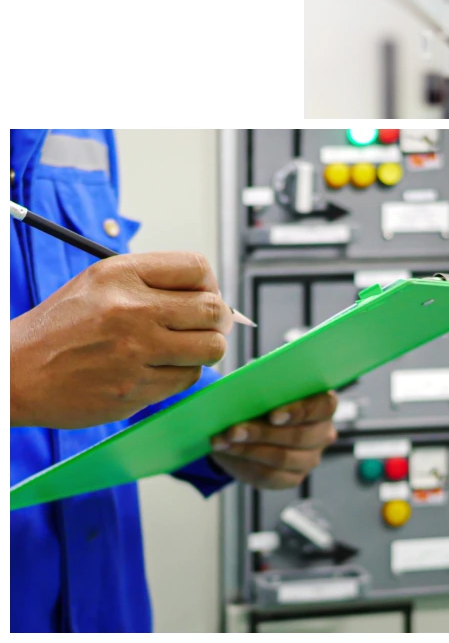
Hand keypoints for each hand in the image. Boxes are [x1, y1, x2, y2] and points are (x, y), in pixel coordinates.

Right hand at [10, 252, 232, 428]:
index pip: (197, 269)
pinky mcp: (133, 390)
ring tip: (184, 348)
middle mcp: (131, 311)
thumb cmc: (64, 325)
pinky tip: (160, 368)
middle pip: (213, 310)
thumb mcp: (102, 281)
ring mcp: (133, 353)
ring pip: (209, 348)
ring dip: (204, 349)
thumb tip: (211, 294)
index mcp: (122, 275)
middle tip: (208, 326)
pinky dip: (182, 374)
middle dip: (218, 319)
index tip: (204, 295)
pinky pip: (187, 379)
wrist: (16, 372)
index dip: (210, 284)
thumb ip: (154, 280)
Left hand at [209, 391, 338, 489]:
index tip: (272, 415)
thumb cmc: (265, 402)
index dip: (299, 411)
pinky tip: (228, 451)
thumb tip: (246, 388)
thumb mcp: (266, 390)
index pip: (323, 407)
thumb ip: (265, 388)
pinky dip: (245, 463)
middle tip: (234, 430)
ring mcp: (310, 458)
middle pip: (299, 436)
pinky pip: (270, 476)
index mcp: (324, 405)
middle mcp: (323, 433)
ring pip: (282, 458)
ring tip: (225, 441)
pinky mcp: (293, 477)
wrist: (255, 429)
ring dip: (248, 449)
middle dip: (262, 433)